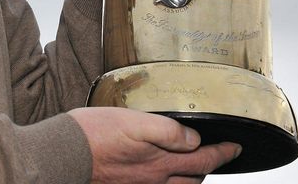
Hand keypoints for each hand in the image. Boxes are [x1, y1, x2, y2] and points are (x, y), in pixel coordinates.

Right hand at [68, 107, 240, 183]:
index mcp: (159, 163)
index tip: (235, 147)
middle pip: (192, 180)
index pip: (203, 160)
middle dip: (207, 168)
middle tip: (214, 154)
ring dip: (189, 180)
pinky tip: (160, 177)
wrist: (62, 155)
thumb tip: (195, 138)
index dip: (223, 153)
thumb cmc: (92, 134)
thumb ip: (167, 130)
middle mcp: (152, 181)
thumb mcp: (132, 120)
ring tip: (192, 168)